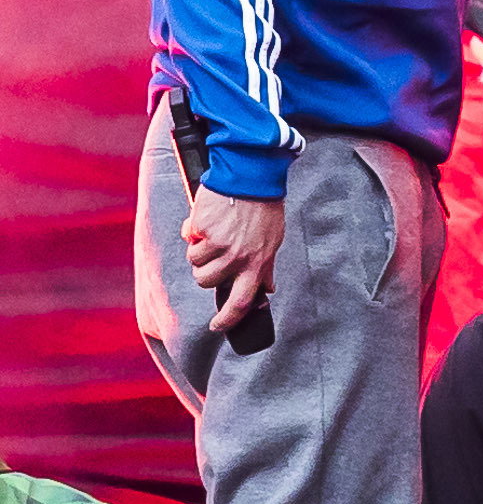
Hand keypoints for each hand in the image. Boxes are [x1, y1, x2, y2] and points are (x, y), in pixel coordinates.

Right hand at [183, 190, 285, 332]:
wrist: (251, 176)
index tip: (217, 327)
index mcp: (258, 262)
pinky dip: (193, 230)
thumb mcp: (272, 240)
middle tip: (212, 252)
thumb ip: (266, 267)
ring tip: (213, 232)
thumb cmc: (263, 208)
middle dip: (204, 271)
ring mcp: (220, 244)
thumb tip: (267, 290)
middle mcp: (239, 257)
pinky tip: (207, 219)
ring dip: (198, 250)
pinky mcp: (203, 230)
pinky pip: (188, 239)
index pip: (242, 301)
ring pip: (195, 263)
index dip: (228, 319)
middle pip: (207, 282)